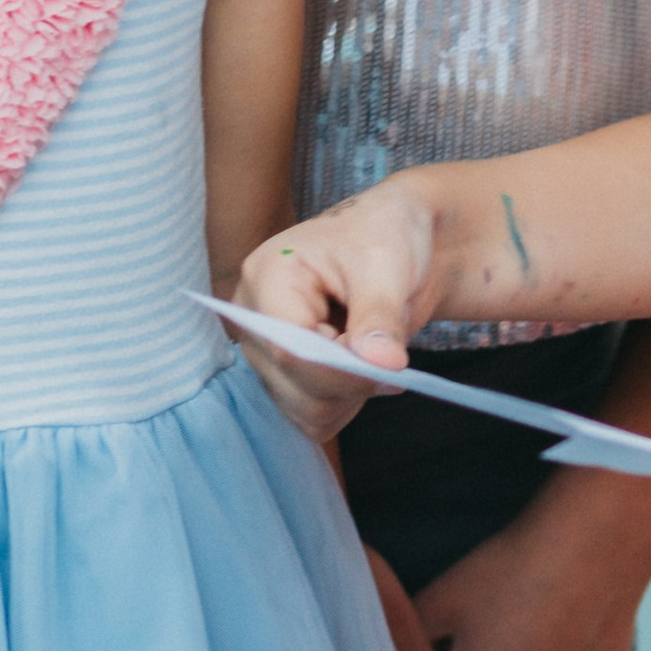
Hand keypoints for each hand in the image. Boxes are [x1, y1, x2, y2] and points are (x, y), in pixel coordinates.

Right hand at [234, 181, 438, 440]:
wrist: (395, 239)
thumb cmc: (383, 234)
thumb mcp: (387, 263)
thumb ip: (379, 315)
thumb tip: (383, 363)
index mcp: (267, 276)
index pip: (290, 350)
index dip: (341, 370)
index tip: (390, 367)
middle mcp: (255, 318)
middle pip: (295, 387)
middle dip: (351, 382)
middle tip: (391, 350)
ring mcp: (267, 351)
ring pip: (303, 410)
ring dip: (351, 395)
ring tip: (378, 353)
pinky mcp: (285, 374)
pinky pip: (311, 416)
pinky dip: (346, 403)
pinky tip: (366, 369)